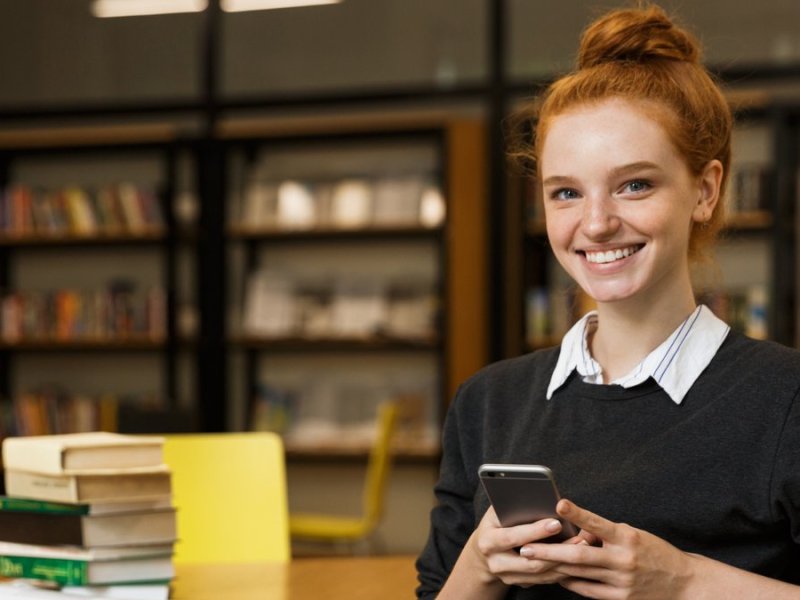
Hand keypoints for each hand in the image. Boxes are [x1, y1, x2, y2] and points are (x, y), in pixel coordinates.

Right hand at [467, 505, 590, 587]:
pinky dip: (561, 570)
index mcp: (488, 541)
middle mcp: (496, 563)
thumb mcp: (497, 512)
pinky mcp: (520, 584)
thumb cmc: (495, 523)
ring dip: (564, 561)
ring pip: (541, 573)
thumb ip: (512, 507)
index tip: (556, 523)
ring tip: (583, 547)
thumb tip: (538, 496)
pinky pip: (545, 580)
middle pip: (530, 561)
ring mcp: (508, 577)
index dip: (535, 531)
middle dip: (557, 550)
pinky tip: (576, 559)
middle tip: (579, 539)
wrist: (485, 551)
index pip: (513, 537)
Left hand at [519, 499, 694, 598]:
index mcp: (627, 538)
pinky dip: (571, 582)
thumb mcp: (633, 534)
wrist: (684, 583)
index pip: (597, 523)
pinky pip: (588, 591)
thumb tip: (577, 530)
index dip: (578, 513)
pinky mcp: (621, 598)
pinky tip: (557, 576)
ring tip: (533, 561)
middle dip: (550, 552)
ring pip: (579, 574)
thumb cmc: (654, 552)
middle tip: (526, 547)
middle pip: (579, 555)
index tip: (559, 503)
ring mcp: (621, 581)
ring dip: (554, 567)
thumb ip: (605, 533)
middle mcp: (623, 560)